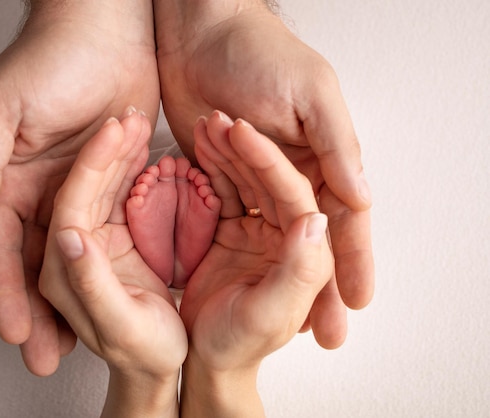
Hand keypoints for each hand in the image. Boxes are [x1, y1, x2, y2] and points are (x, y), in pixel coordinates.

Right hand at [0, 2, 159, 374]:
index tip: (15, 334)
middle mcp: (41, 191)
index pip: (3, 249)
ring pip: (75, 256)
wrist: (109, 29)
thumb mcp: (4, 107)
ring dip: (76, 299)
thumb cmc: (52, 57)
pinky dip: (113, 264)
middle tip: (46, 358)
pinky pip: (112, 230)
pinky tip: (123, 294)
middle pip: (38, 264)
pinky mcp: (116, 183)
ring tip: (83, 342)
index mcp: (8, 179)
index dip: (6, 293)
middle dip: (40, 311)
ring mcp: (79, 190)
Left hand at [39, 112, 184, 416]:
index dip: (90, 167)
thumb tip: (69, 240)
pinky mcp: (113, 234)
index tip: (112, 131)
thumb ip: (89, 284)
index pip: (67, 209)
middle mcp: (67, 251)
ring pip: (98, 185)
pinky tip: (144, 142)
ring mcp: (90, 239)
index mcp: (58, 274)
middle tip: (129, 114)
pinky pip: (118, 193)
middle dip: (104, 151)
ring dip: (117, 152)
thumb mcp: (122, 325)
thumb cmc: (146, 353)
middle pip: (80, 188)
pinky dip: (131, 167)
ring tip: (139, 117)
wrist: (169, 360)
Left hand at [155, 0, 372, 347]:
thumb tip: (363, 199)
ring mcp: (255, 178)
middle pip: (310, 240)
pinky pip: (231, 217)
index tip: (355, 307)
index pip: (344, 220)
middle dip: (319, 287)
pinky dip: (237, 248)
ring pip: (272, 237)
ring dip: (280, 275)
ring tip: (284, 320)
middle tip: (324, 334)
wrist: (198, 33)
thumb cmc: (258, 54)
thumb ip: (338, 148)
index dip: (352, 264)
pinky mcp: (219, 175)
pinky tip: (238, 278)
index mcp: (324, 156)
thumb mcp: (310, 96)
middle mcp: (294, 173)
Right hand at [179, 113, 333, 416]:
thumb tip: (319, 221)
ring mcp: (258, 229)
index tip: (243, 130)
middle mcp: (287, 235)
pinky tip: (199, 144)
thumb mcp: (268, 314)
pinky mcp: (232, 229)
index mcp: (307, 252)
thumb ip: (300, 271)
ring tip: (206, 122)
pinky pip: (225, 190)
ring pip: (248, 179)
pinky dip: (213, 167)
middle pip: (270, 179)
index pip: (294, 194)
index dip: (269, 160)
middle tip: (219, 117)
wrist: (199, 356)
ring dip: (229, 151)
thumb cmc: (236, 344)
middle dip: (246, 148)